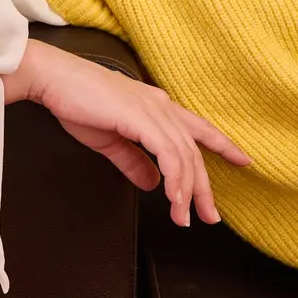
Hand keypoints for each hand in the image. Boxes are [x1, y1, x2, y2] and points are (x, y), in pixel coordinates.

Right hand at [4, 39, 250, 227]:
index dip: (222, 144)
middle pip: (194, 149)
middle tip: (211, 217)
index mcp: (156, 106)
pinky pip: (166, 152)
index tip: (243, 161)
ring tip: (184, 218)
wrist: (54, 79)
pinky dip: (174, 178)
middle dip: (205, 186)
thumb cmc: (77, 103)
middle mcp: (160, 105)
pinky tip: (173, 199)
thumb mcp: (110, 139)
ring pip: (183, 154)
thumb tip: (152, 183)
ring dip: (187, 190)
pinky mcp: (139, 115)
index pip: (197, 128)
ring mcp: (152, 108)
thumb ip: (133, 160)